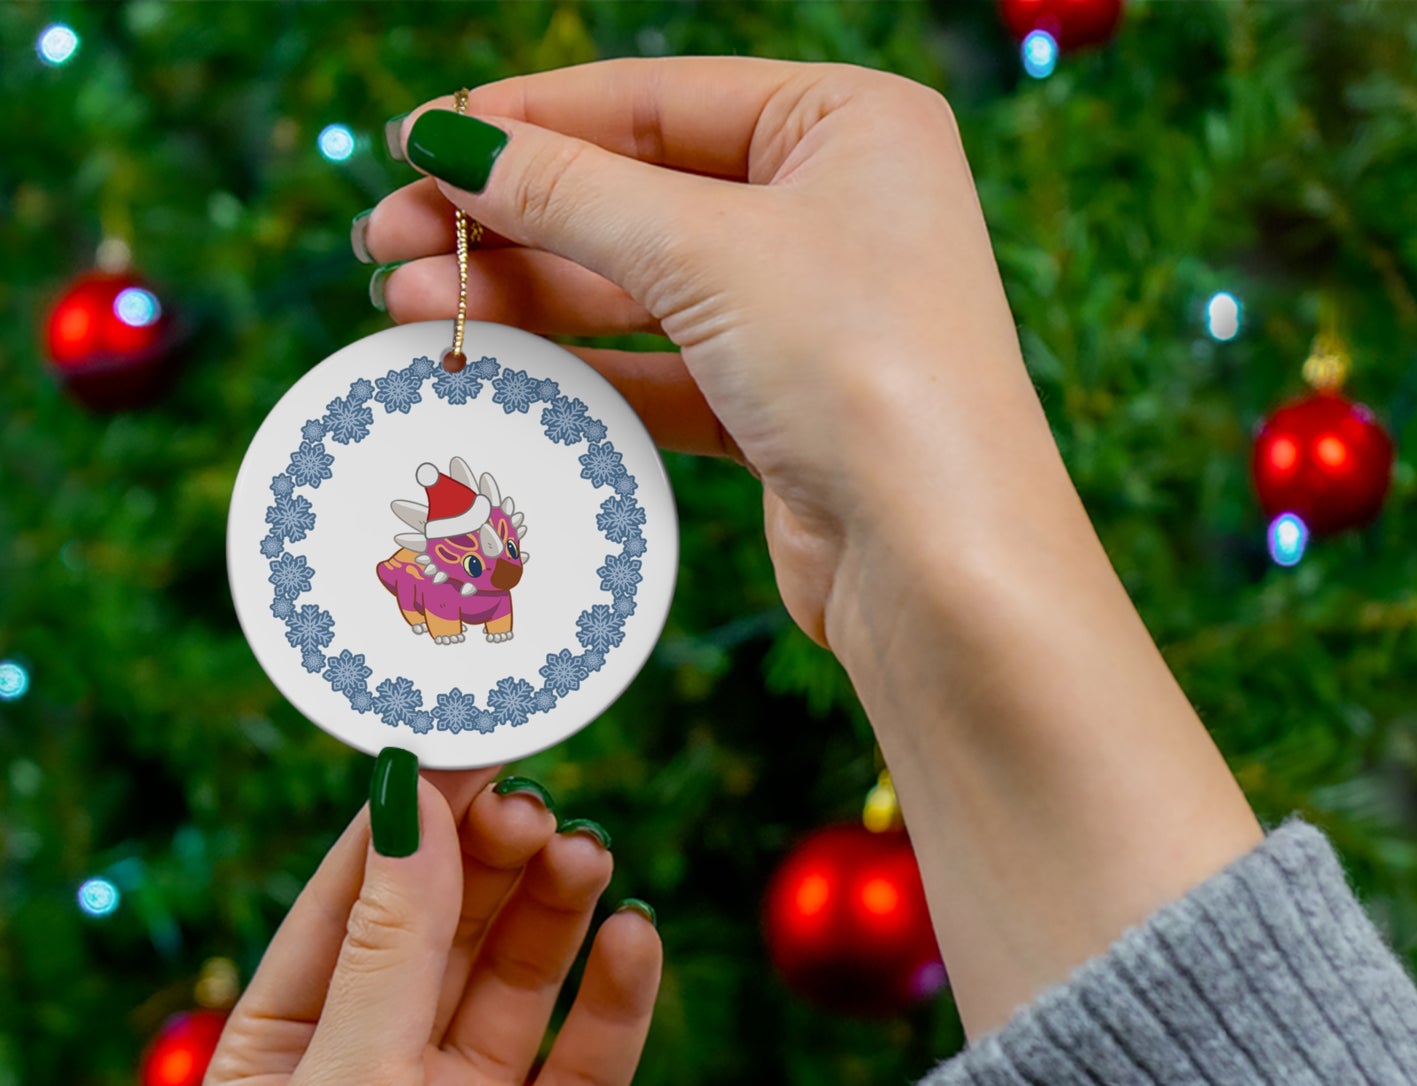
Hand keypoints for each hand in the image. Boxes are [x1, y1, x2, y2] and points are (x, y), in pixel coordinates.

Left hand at [201, 762, 661, 1085]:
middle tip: (538, 806)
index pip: (353, 899)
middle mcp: (380, 1071)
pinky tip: (635, 941)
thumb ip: (391, 946)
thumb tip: (412, 801)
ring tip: (588, 857)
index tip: (469, 741)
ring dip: (555, 911)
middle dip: (490, 861)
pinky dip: (617, 995)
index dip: (410, 819)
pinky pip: (591, 1055)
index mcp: (289, 1051)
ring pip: (521, 977)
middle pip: (447, 926)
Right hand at [361, 56, 1054, 652]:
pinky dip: (580, 368)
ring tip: (406, 305)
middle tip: (385, 240)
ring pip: (639, 288)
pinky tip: (492, 364)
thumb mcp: (707, 251)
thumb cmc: (862, 369)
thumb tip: (449, 141)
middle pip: (637, 194)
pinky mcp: (782, 409)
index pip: (655, 100)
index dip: (527, 120)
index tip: (415, 142)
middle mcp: (835, 210)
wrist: (939, 563)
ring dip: (526, 296)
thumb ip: (571, 193)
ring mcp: (809, 315)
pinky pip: (661, 370)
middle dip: (508, 218)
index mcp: (848, 125)